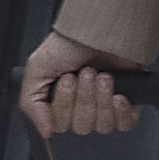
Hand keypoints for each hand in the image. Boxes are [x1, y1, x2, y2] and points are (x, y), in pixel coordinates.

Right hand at [18, 25, 136, 145]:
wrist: (102, 28)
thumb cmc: (71, 42)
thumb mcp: (37, 67)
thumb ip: (31, 103)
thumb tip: (44, 131)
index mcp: (60, 100)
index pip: (60, 125)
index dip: (64, 106)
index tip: (67, 80)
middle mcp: (81, 105)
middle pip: (82, 126)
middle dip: (84, 98)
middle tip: (86, 73)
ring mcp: (104, 105)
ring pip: (102, 126)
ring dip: (101, 99)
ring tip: (103, 76)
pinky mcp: (127, 103)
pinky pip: (125, 124)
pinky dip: (121, 112)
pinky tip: (118, 95)